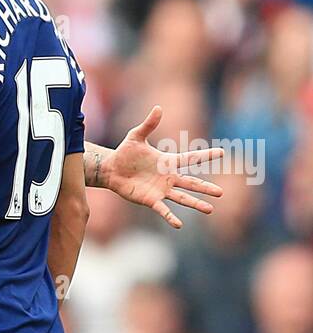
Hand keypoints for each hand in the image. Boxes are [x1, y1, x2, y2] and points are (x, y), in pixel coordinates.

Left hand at [101, 107, 223, 228]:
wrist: (111, 169)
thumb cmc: (125, 153)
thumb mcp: (136, 136)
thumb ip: (148, 124)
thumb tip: (158, 108)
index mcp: (168, 162)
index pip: (191, 158)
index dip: (205, 155)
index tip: (222, 152)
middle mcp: (168, 178)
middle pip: (191, 183)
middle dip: (206, 188)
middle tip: (221, 192)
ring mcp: (160, 190)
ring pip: (182, 198)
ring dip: (196, 203)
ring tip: (210, 209)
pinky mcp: (150, 200)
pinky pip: (163, 209)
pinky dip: (170, 217)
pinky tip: (179, 224)